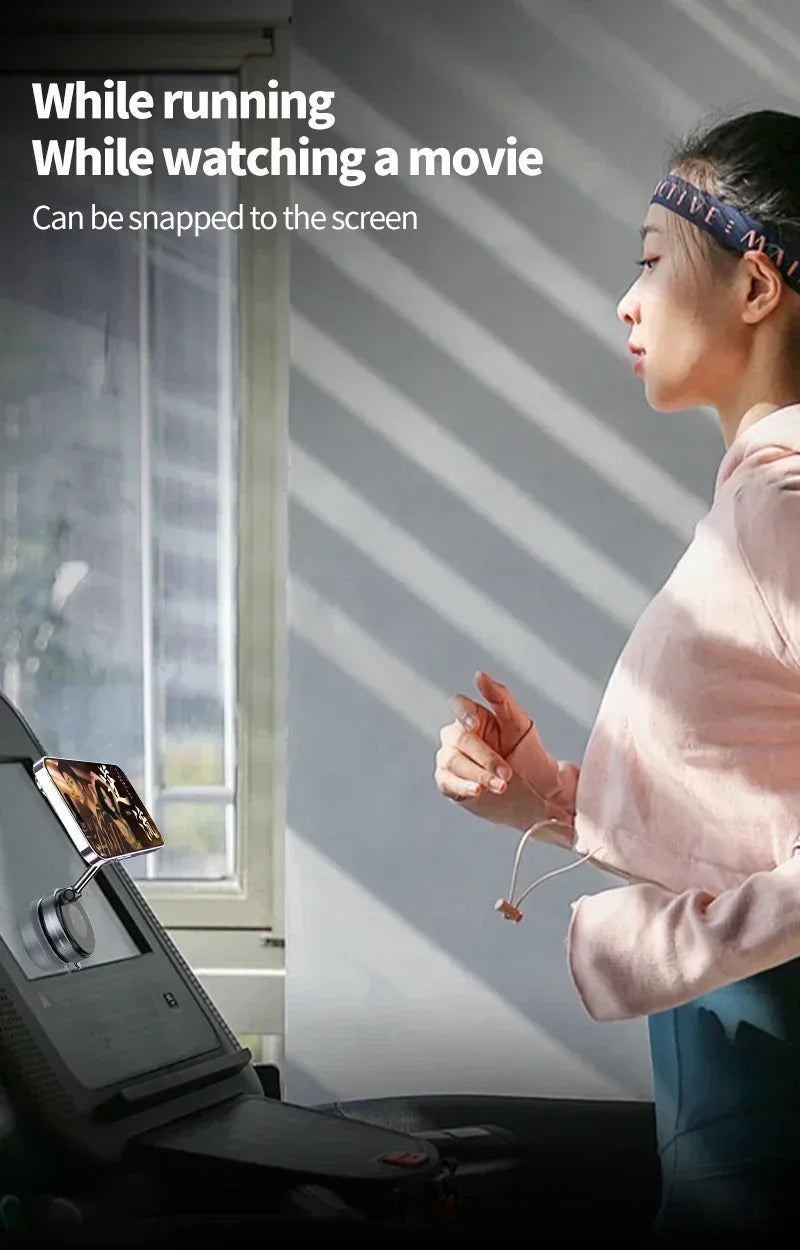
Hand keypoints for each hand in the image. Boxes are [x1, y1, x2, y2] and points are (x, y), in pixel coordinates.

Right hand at [433, 671, 546, 829]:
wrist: (534, 792)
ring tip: (501, 786)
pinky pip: (446, 781)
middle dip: (485, 757)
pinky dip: (462, 786)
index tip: (474, 725)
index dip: (462, 713)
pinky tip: (478, 790)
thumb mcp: (519, 724)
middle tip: (507, 773)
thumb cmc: (526, 754)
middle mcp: (457, 736)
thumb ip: (500, 697)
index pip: (457, 705)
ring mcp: (451, 759)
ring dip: (478, 774)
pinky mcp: (448, 782)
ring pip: (453, 762)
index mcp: (473, 716)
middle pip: (459, 739)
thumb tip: (479, 674)